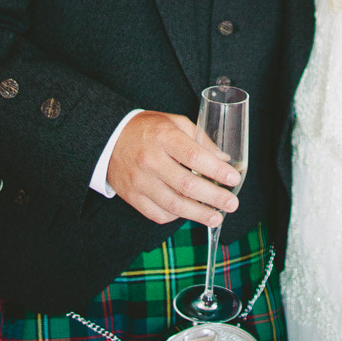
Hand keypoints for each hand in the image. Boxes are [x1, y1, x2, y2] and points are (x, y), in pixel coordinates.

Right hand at [107, 110, 241, 225]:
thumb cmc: (147, 129)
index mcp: (163, 137)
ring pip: (174, 204)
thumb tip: (223, 159)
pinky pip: (158, 213)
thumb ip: (199, 138)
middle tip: (232, 203)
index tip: (233, 178)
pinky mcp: (132, 197)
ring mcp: (140, 181)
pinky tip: (189, 213)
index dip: (216, 170)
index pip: (194, 156)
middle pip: (187, 185)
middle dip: (214, 197)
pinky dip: (176, 216)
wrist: (108, 139)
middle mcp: (150, 160)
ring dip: (199, 214)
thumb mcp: (174, 122)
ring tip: (217, 217)